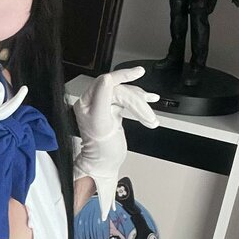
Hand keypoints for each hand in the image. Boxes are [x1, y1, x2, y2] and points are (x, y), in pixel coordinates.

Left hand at [67, 67, 159, 220]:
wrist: (104, 166)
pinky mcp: (114, 113)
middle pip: (120, 91)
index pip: (106, 81)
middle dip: (136, 102)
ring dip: (141, 107)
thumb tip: (108, 79)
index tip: (138, 73)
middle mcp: (94, 103)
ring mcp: (105, 108)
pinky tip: (151, 102)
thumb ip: (103, 98)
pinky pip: (129, 103)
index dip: (123, 75)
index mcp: (87, 102)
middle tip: (148, 115)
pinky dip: (141, 105)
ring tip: (151, 119)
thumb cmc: (100, 150)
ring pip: (128, 97)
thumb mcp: (100, 122)